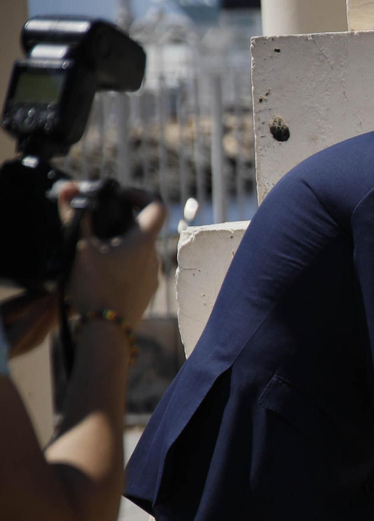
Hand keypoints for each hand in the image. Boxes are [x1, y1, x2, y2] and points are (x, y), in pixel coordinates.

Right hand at [61, 183, 165, 329]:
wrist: (107, 332)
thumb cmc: (95, 288)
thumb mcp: (80, 248)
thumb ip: (76, 216)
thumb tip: (69, 188)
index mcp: (144, 242)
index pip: (157, 206)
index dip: (141, 194)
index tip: (121, 195)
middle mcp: (155, 257)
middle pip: (144, 229)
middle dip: (121, 223)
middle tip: (96, 225)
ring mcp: (153, 277)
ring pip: (139, 251)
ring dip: (120, 246)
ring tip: (94, 251)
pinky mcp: (147, 293)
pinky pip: (137, 271)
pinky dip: (122, 265)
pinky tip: (101, 273)